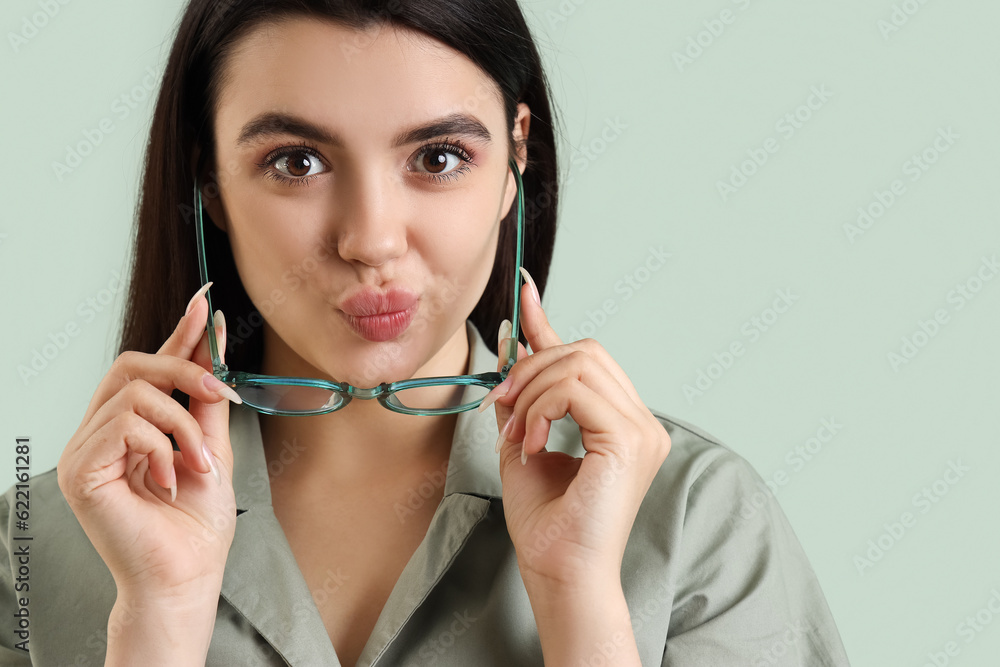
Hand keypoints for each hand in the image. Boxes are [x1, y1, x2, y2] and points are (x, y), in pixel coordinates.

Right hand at [57, 282, 239, 600]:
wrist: (187, 574)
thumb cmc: (197, 524)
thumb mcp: (212, 446)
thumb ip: (206, 400)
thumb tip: (213, 341)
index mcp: (131, 428)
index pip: (150, 368)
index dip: (178, 334)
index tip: (205, 302)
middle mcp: (101, 434)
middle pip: (133, 366)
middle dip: (183, 369)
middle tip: (220, 395)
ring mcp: (86, 451)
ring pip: (136, 394)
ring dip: (182, 424)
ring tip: (199, 463)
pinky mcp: (80, 470)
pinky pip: (126, 425)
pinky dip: (162, 447)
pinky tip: (170, 479)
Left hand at [481, 268, 670, 588]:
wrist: (558, 571)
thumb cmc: (545, 521)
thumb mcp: (524, 439)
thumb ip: (524, 394)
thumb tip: (512, 341)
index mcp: (621, 422)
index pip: (586, 356)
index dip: (549, 321)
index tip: (524, 289)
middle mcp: (640, 421)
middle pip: (584, 350)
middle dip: (532, 366)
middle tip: (503, 405)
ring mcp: (642, 429)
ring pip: (579, 363)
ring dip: (533, 390)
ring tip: (518, 431)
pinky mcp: (630, 439)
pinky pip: (576, 389)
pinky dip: (542, 407)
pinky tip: (533, 441)